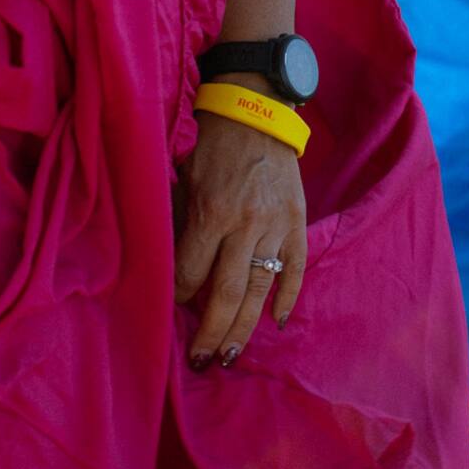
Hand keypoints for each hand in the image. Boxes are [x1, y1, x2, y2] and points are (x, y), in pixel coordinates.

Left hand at [174, 107, 306, 368]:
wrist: (256, 104)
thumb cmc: (209, 137)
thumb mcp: (182, 172)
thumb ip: (179, 218)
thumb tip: (171, 264)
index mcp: (212, 211)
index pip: (192, 273)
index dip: (179, 296)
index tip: (171, 311)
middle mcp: (246, 224)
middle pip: (228, 295)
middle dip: (212, 334)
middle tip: (203, 363)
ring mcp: (276, 226)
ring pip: (261, 292)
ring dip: (245, 329)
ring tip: (232, 356)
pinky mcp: (297, 221)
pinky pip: (295, 270)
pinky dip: (288, 298)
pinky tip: (277, 322)